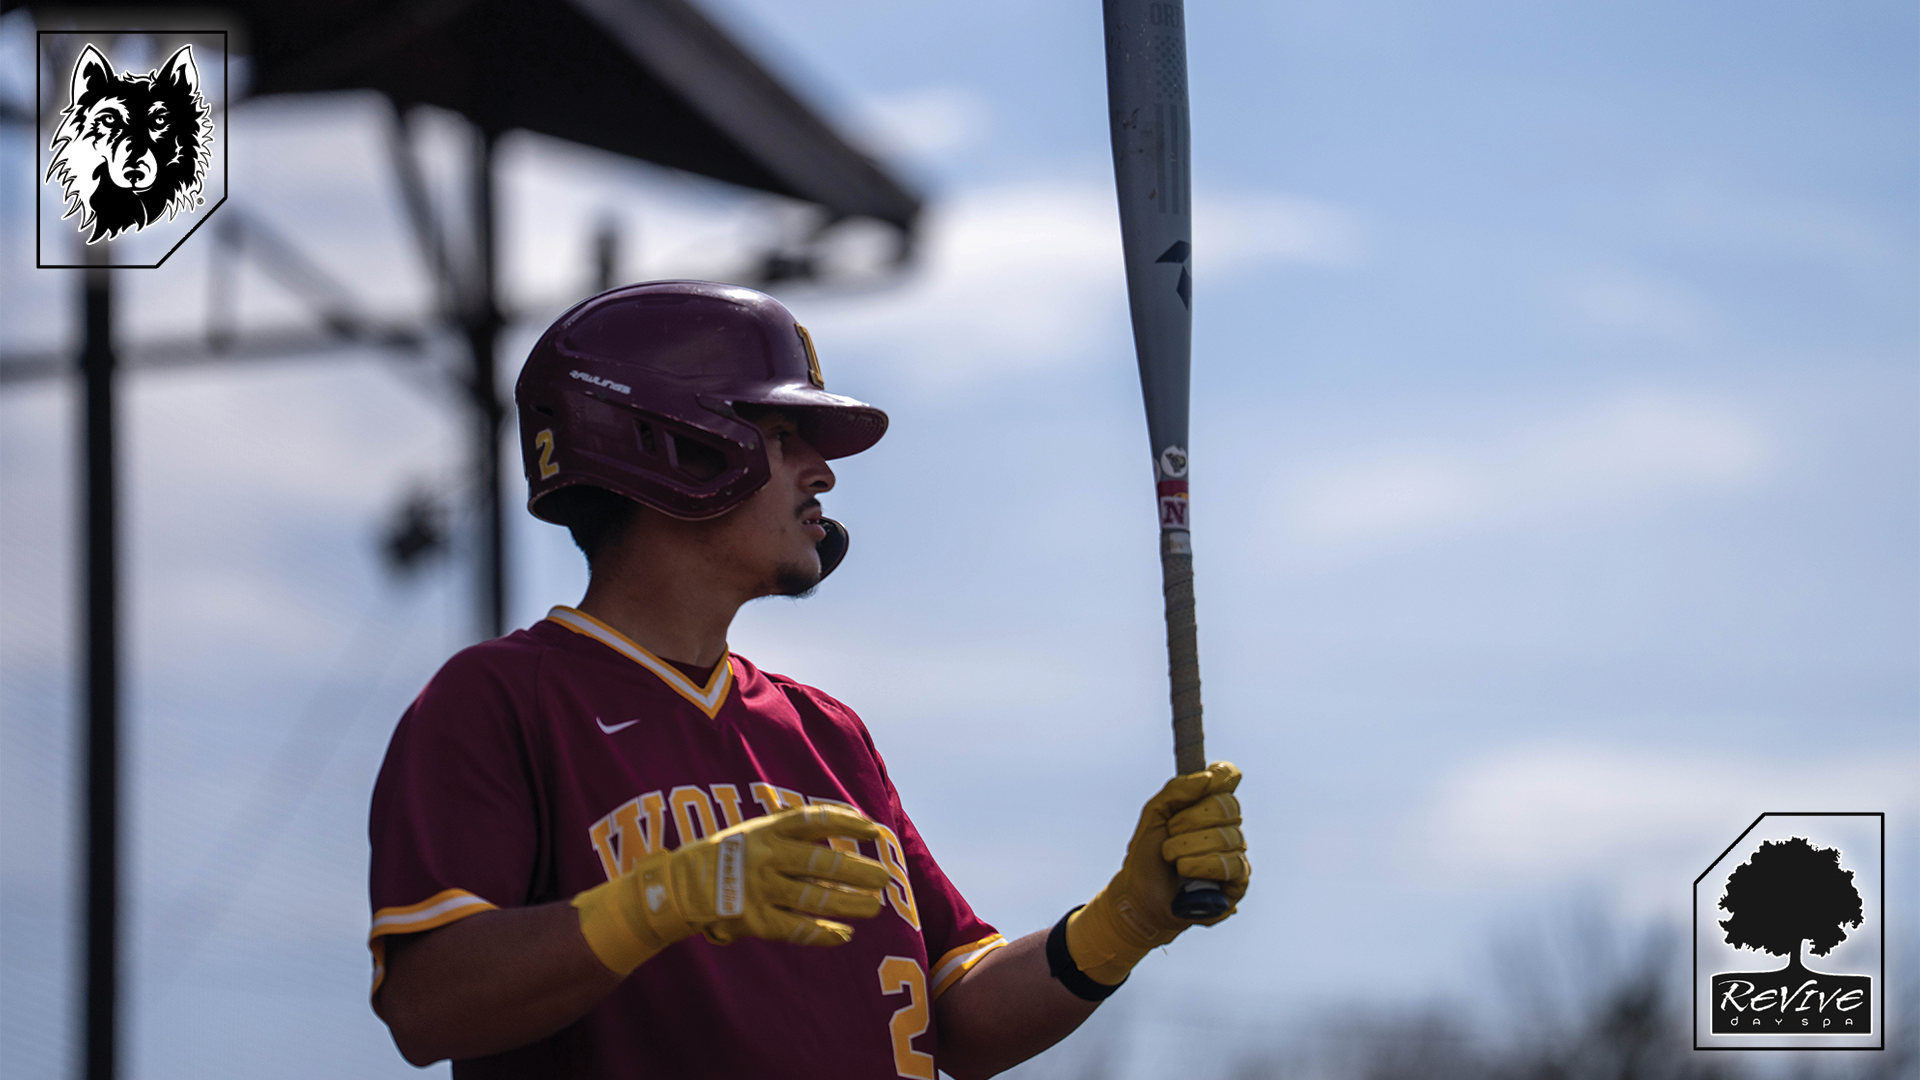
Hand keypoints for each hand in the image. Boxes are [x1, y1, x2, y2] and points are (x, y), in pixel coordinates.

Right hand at [572, 804, 889, 974]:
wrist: (676, 887)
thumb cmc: (722, 856)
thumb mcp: (751, 830)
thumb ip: (787, 828)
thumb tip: (835, 823)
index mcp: (766, 829)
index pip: (815, 820)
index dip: (847, 823)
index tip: (874, 829)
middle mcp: (766, 856)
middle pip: (821, 862)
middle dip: (858, 869)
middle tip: (887, 876)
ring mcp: (760, 888)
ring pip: (813, 896)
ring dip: (848, 902)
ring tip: (875, 906)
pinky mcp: (754, 919)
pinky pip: (794, 927)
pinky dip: (821, 932)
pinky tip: (843, 935)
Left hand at [1065, 762, 1248, 984]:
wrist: (1139, 895)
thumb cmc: (1147, 854)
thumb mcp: (1154, 814)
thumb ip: (1177, 790)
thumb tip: (1210, 777)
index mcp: (1207, 805)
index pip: (1228, 778)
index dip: (1223, 774)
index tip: (1211, 778)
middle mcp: (1227, 826)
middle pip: (1227, 806)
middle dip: (1190, 819)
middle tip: (1170, 833)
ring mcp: (1235, 853)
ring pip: (1226, 837)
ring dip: (1188, 847)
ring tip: (1171, 859)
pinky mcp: (1238, 881)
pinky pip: (1230, 865)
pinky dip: (1202, 866)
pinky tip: (1185, 872)